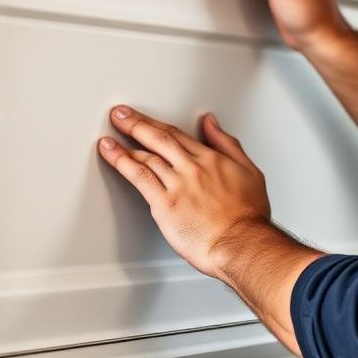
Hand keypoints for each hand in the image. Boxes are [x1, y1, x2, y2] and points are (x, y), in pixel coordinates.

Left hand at [97, 105, 270, 278]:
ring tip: (108, 139)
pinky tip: (111, 155)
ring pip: (146, 157)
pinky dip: (122, 162)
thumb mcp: (249, 171)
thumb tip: (212, 124)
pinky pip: (139, 177)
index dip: (156, 123)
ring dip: (124, 143)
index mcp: (211, 159)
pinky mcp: (166, 204)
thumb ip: (227, 144)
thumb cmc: (248, 217)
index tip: (142, 117)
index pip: (177, 135)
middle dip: (135, 123)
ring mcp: (178, 185)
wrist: (242, 243)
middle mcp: (193, 168)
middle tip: (119, 115)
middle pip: (159, 139)